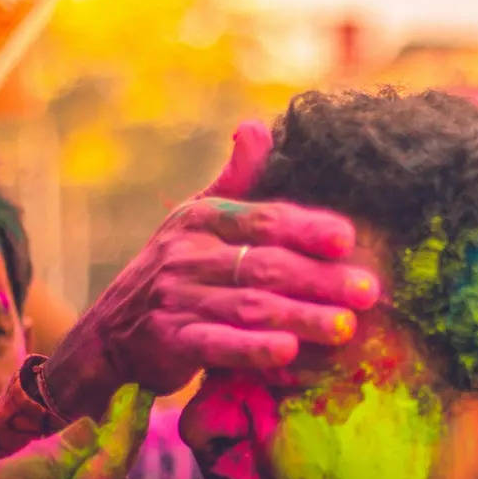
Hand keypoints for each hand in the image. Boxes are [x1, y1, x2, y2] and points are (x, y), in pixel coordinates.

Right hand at [42, 122, 379, 418]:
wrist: (108, 332)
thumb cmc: (176, 270)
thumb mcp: (197, 218)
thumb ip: (236, 180)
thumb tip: (256, 125)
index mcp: (202, 218)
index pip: (262, 219)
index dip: (306, 228)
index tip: (347, 238)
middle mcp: (186, 254)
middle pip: (265, 265)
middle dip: (320, 279)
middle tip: (368, 292)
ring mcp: (175, 298)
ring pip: (249, 306)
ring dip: (301, 317)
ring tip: (345, 327)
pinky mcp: (168, 341)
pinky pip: (217, 344)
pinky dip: (253, 349)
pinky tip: (289, 353)